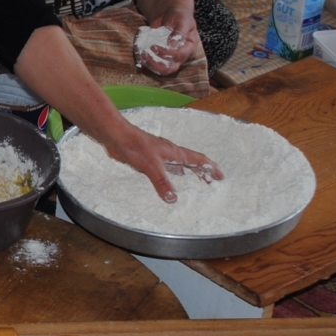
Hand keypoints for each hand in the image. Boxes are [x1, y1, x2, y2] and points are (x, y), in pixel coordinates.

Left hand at [100, 120, 221, 202]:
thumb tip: (173, 199)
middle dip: (201, 172)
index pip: (198, 159)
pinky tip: (166, 182)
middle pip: (190, 162)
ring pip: (177, 166)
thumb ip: (162, 182)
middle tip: (210, 182)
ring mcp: (158, 155)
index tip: (220, 176)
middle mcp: (169, 153)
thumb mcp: (151, 166)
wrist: (116, 137)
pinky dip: (170, 176)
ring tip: (193, 183)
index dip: (210, 167)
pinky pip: (165, 169)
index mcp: (174, 152)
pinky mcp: (147, 159)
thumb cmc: (134, 146)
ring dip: (187, 174)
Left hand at [137, 5, 199, 76]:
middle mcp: (179, 56)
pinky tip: (138, 51)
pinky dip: (143, 59)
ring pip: (160, 69)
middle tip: (146, 55)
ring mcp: (168, 58)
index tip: (155, 47)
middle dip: (157, 65)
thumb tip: (172, 44)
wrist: (169, 14)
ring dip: (149, 64)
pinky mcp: (158, 56)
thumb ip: (179, 31)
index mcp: (189, 47)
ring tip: (141, 54)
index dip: (167, 53)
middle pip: (170, 69)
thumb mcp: (182, 20)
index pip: (180, 56)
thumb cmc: (179, 16)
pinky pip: (151, 63)